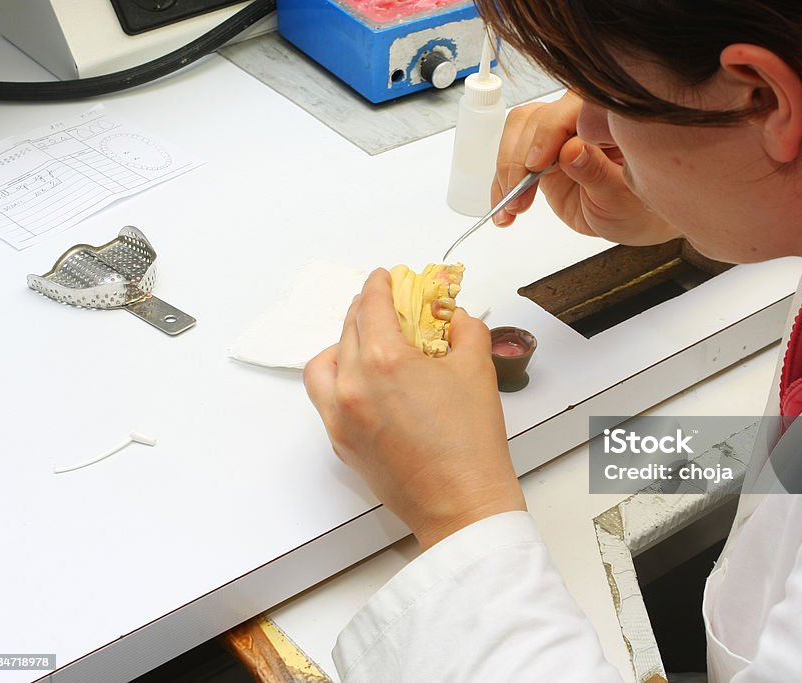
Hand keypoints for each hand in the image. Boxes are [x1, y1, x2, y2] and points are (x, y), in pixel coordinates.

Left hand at [304, 270, 525, 549]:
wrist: (461, 504)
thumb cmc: (471, 443)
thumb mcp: (477, 369)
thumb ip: (463, 329)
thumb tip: (453, 317)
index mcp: (385, 360)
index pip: (372, 304)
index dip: (380, 284)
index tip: (386, 277)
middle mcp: (352, 385)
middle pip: (348, 328)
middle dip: (367, 311)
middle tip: (388, 307)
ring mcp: (340, 416)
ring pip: (323, 362)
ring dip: (342, 345)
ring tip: (368, 346)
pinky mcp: (340, 441)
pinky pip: (324, 398)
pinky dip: (339, 380)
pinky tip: (365, 383)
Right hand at [492, 91, 679, 245]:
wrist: (628, 217)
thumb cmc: (634, 203)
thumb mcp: (620, 196)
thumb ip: (597, 172)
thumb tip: (572, 149)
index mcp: (605, 116)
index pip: (567, 111)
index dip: (547, 135)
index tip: (536, 166)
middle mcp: (576, 117)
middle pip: (533, 121)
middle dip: (519, 162)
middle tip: (519, 200)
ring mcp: (554, 133)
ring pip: (516, 135)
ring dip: (505, 174)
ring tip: (510, 210)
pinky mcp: (539, 152)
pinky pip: (510, 159)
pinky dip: (501, 186)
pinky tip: (504, 211)